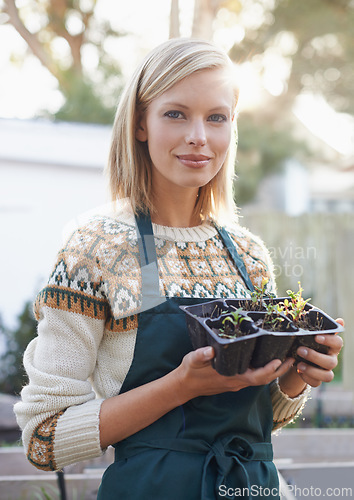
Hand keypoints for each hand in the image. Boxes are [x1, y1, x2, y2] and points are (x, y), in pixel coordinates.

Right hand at [176, 346, 293, 400]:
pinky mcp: (234, 381)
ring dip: (274, 370)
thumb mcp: (193, 360)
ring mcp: (236, 383)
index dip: (269, 370)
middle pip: (264, 379)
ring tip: (285, 358)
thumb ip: (202, 355)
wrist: (184, 387)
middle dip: (279, 370)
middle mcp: (237, 382)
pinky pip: (253, 377)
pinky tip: (266, 361)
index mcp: (231, 377)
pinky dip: (264, 370)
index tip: (279, 359)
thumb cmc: (190, 372)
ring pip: (260, 379)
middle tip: (292, 357)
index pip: (256, 376)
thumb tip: (211, 349)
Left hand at [295, 318, 343, 387]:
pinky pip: (317, 383)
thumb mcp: (311, 333)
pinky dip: (307, 378)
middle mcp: (332, 358)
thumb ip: (321, 327)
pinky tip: (299, 371)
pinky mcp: (318, 380)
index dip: (329, 340)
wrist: (298, 355)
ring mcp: (326, 370)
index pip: (338, 343)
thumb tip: (340, 321)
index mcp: (332, 346)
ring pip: (328, 376)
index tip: (316, 337)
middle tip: (300, 350)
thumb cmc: (308, 341)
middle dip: (315, 356)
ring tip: (299, 364)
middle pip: (332, 362)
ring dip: (312, 370)